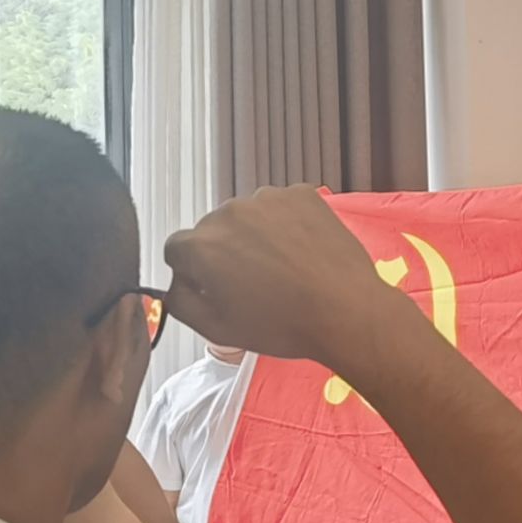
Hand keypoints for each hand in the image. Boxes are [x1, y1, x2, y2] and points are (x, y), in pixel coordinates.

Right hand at [162, 186, 420, 367]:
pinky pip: (280, 207)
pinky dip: (286, 224)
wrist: (347, 310)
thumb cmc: (281, 325)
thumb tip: (174, 284)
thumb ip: (180, 302)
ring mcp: (266, 199)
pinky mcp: (300, 194)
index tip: (217, 288)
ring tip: (283, 267)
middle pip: (213, 230)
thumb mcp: (217, 329)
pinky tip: (302, 251)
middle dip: (226, 252)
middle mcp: (227, 213)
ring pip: (247, 217)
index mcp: (200, 246)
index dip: (193, 272)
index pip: (177, 250)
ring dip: (256, 236)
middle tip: (255, 282)